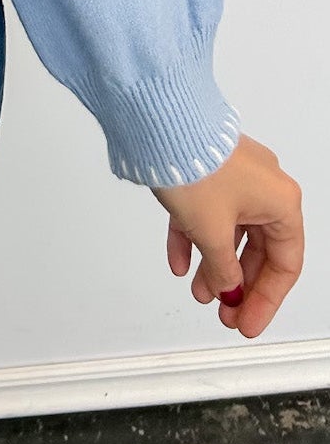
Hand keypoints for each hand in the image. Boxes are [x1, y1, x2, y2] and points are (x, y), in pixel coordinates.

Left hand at [152, 133, 302, 337]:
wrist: (159, 121)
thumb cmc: (196, 165)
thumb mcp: (212, 233)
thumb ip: (223, 269)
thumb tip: (226, 287)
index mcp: (280, 202)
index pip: (285, 264)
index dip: (266, 299)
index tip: (248, 322)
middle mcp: (263, 187)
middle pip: (258, 250)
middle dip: (238, 284)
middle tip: (225, 312)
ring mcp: (234, 177)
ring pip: (230, 232)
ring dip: (214, 264)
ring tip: (198, 292)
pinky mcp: (207, 171)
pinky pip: (206, 213)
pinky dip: (193, 237)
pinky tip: (178, 261)